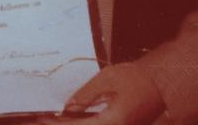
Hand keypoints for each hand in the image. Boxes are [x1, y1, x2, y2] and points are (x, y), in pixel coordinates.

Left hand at [36, 63, 164, 124]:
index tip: (39, 116)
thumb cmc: (137, 77)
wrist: (160, 83)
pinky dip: (79, 123)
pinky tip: (67, 118)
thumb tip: (68, 108)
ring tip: (47, 117)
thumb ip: (87, 95)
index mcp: (113, 122)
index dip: (55, 124)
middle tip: (37, 118)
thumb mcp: (109, 79)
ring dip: (69, 124)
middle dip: (57, 124)